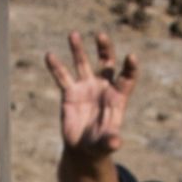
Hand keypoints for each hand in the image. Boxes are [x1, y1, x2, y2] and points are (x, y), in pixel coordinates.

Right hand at [44, 30, 138, 157]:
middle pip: (106, 62)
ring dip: (78, 49)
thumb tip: (116, 144)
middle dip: (105, 48)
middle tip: (101, 35)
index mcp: (118, 97)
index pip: (127, 78)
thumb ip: (110, 142)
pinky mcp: (70, 92)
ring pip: (83, 63)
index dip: (130, 67)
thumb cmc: (100, 144)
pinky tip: (49, 56)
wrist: (83, 147)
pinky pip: (62, 77)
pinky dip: (56, 67)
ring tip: (74, 34)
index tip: (131, 57)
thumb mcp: (106, 144)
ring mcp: (86, 86)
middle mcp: (103, 86)